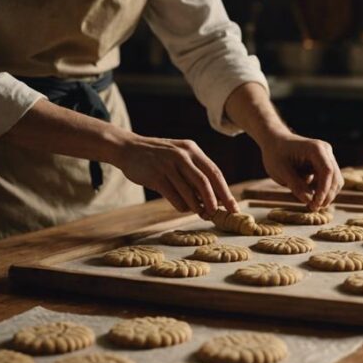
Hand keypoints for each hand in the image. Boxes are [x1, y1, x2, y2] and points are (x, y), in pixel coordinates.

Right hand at [112, 134, 237, 217]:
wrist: (128, 148)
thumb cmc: (159, 157)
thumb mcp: (180, 156)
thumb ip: (195, 172)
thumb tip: (214, 198)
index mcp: (192, 150)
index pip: (214, 172)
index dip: (225, 191)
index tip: (233, 207)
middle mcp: (182, 155)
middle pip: (205, 182)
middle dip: (214, 201)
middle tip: (217, 214)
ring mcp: (168, 165)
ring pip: (189, 191)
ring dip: (197, 206)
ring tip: (201, 213)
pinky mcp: (155, 175)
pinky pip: (173, 196)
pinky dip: (181, 205)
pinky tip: (183, 208)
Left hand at [260, 132, 342, 209]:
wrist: (275, 143)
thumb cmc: (276, 154)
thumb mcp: (281, 171)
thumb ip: (296, 185)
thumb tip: (309, 201)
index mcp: (315, 149)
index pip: (327, 171)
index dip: (324, 189)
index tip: (315, 204)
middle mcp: (325, 152)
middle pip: (335, 177)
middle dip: (327, 195)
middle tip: (313, 208)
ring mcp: (327, 158)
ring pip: (335, 181)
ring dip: (326, 195)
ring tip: (311, 205)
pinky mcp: (325, 165)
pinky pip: (330, 182)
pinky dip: (322, 191)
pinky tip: (311, 197)